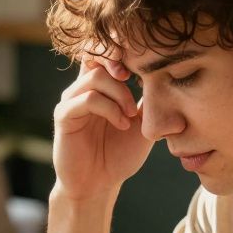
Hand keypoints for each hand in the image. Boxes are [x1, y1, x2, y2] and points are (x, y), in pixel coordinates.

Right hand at [52, 45, 152, 200]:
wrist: (99, 185)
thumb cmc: (119, 154)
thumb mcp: (143, 123)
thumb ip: (149, 99)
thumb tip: (168, 74)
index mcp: (100, 85)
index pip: (105, 50)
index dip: (123, 47)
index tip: (146, 65)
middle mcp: (82, 87)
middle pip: (95, 52)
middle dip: (120, 60)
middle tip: (138, 80)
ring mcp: (71, 100)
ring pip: (96, 77)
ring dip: (120, 94)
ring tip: (130, 116)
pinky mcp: (64, 116)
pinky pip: (87, 99)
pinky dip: (109, 109)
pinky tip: (122, 124)